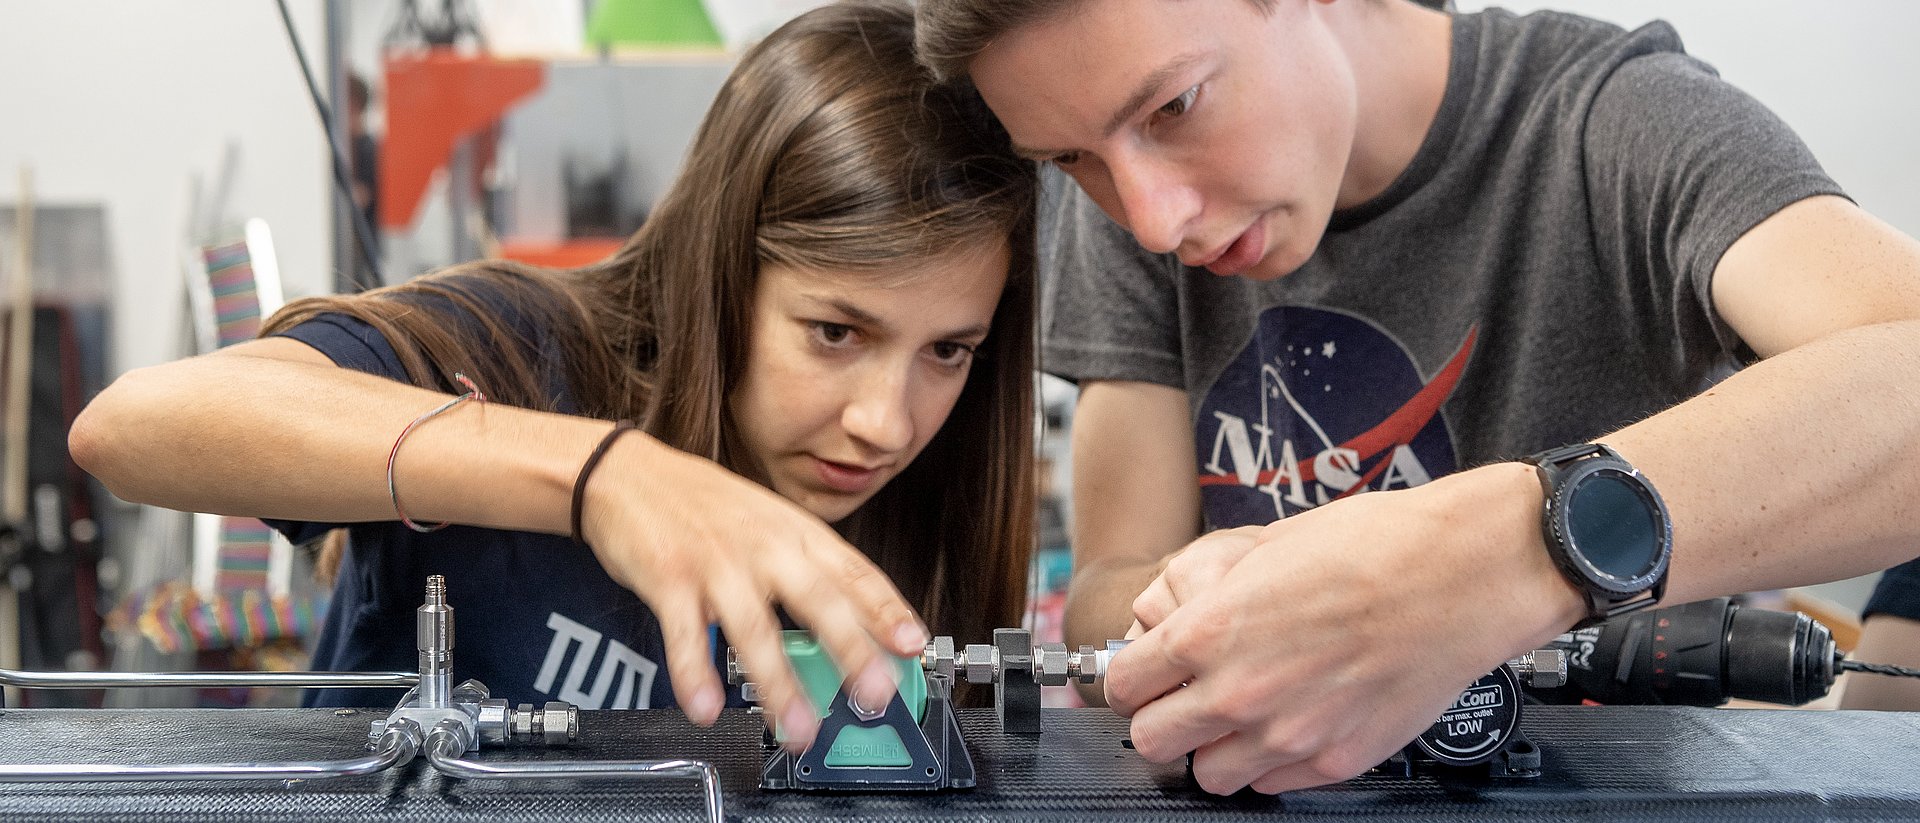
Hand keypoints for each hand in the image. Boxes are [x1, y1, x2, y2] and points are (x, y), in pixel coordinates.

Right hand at [578, 431, 926, 752]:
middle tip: (875, 692)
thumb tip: (852, 624)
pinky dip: (695, 675)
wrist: (624, 473)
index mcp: (794, 532)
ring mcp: (716, 562)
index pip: (854, 572)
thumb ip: (806, 569)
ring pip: (754, 628)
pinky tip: (706, 708)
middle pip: (817, 599)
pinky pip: (685, 636)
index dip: (887, 610)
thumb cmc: (701, 505)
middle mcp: (762, 545)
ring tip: (796, 728)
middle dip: (851, 649)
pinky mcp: (668, 579)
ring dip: (778, 684)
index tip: (913, 645)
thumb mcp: (767, 522)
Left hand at [1104, 463, 1585, 794]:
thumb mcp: (1264, 551)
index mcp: (1208, 631)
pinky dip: (1269, 763)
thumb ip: (1206, 598)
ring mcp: (1287, 735)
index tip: (1143, 675)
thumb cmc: (1373, 547)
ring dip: (1215, 748)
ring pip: (1209, 775)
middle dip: (1162, 718)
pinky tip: (1290, 724)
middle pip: (1152, 741)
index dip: (1130, 678)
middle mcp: (1238, 693)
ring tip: (1243, 716)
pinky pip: (1271, 785)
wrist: (1460, 575)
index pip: (1123, 685)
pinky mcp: (1334, 761)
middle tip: (1185, 699)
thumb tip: (1172, 616)